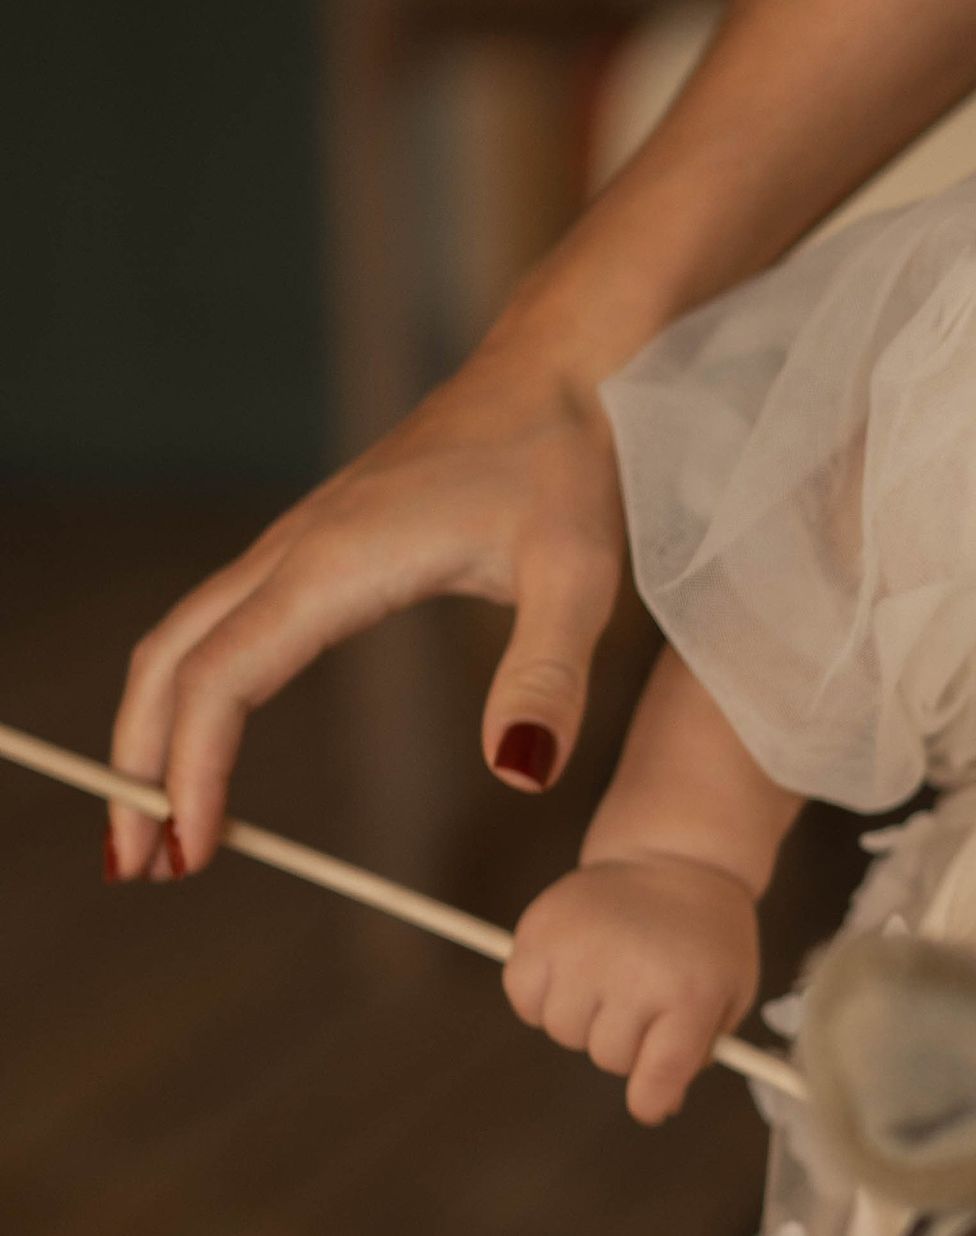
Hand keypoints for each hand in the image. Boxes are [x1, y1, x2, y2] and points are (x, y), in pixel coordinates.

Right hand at [108, 333, 626, 878]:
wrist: (562, 369)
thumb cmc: (569, 464)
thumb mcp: (580, 577)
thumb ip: (549, 677)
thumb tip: (519, 775)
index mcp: (334, 563)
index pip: (224, 680)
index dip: (192, 770)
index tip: (189, 853)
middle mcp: (295, 550)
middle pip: (171, 663)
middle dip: (140, 765)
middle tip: (135, 866)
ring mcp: (298, 543)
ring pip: (184, 639)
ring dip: (153, 728)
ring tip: (156, 824)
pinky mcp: (318, 543)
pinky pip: (221, 622)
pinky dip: (191, 688)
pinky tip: (207, 736)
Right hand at [505, 856, 759, 1122]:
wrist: (675, 857)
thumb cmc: (706, 939)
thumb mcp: (729, 993)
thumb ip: (699, 1052)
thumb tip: (657, 1107)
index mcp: (691, 994)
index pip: (655, 1078)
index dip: (649, 1099)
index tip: (648, 1099)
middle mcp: (634, 973)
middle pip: (608, 1058)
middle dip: (625, 1043)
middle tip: (643, 1002)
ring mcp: (582, 949)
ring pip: (563, 1031)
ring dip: (584, 1018)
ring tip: (611, 976)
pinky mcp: (541, 930)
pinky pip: (524, 997)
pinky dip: (542, 994)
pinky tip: (574, 968)